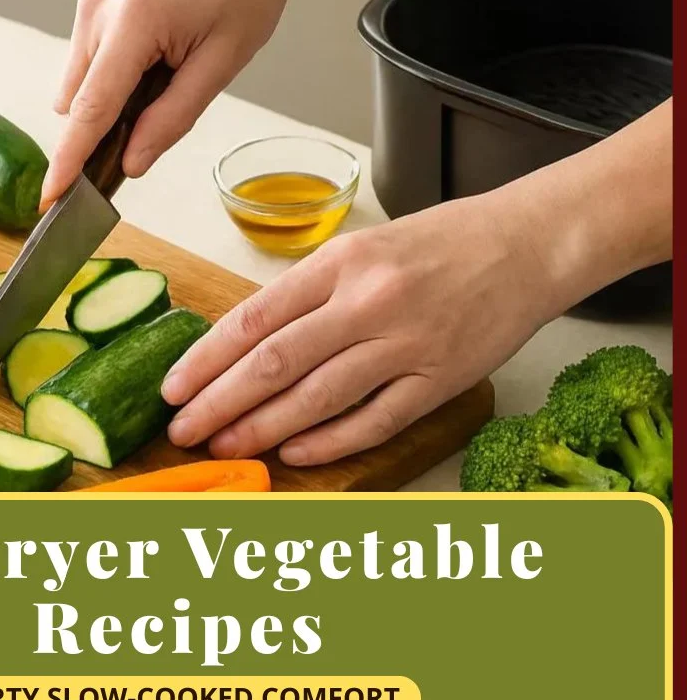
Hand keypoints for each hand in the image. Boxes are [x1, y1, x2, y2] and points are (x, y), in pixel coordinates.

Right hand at [40, 0, 293, 205]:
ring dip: (109, 108)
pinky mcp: (92, 10)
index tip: (50, 199)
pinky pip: (87, 71)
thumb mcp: (218, 69)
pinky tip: (151, 72)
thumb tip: (129, 165)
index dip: (69, 160)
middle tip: (156, 128)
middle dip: (101, 134)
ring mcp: (91, 7)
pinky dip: (111, 88)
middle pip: (77, 106)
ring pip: (78, 92)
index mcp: (132, 23)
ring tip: (163, 85)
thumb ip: (170, 121)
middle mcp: (98, 12)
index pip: (90, 109)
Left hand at [161, 194, 557, 464]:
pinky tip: (294, 455)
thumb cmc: (442, 244)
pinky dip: (330, 442)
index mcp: (340, 264)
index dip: (205, 361)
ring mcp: (405, 344)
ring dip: (263, 429)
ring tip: (226, 446)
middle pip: (273, 364)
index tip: (173, 389)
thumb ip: (308, 293)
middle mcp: (368, 303)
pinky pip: (374, 420)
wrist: (527, 244)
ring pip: (317, 398)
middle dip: (219, 403)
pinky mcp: (439, 380)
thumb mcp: (362, 248)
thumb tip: (244, 344)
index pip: (253, 319)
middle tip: (182, 430)